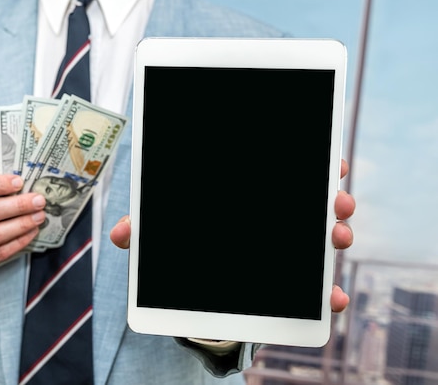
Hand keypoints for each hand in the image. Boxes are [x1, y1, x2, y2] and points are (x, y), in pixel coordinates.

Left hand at [110, 159, 356, 312]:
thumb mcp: (162, 236)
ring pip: (322, 237)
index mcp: (252, 198)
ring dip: (338, 234)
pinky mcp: (289, 284)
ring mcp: (286, 249)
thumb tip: (120, 233)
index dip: (313, 163)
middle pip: (314, 201)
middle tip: (337, 201)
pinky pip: (316, 287)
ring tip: (339, 237)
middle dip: (332, 198)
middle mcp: (277, 217)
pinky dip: (328, 293)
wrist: (192, 292)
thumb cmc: (182, 248)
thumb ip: (143, 232)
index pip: (289, 172)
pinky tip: (333, 298)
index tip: (331, 161)